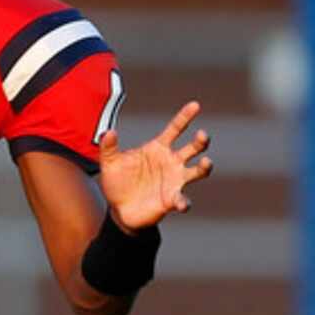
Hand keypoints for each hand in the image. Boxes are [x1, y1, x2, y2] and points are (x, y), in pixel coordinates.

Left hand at [98, 99, 213, 230]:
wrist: (118, 209)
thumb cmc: (117, 182)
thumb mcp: (110, 163)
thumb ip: (108, 147)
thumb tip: (108, 132)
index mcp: (158, 148)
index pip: (175, 129)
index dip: (185, 117)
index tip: (195, 105)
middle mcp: (172, 162)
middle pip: (193, 148)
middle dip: (201, 141)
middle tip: (202, 135)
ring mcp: (175, 181)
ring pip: (197, 171)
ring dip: (204, 167)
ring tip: (206, 162)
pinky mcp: (172, 200)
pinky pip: (183, 200)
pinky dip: (184, 202)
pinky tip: (181, 203)